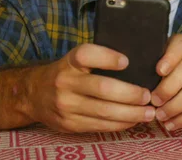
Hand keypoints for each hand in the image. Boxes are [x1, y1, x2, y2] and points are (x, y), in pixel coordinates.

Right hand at [26, 43, 154, 132]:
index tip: (127, 61)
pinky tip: (134, 120)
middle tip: (148, 95)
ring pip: (104, 111)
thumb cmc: (67, 72)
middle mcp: (65, 82)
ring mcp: (66, 105)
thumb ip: (99, 58)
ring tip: (149, 112)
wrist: (33, 94)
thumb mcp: (76, 59)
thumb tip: (139, 61)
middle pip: (102, 88)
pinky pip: (99, 126)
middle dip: (130, 94)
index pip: (87, 55)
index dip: (107, 57)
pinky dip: (120, 124)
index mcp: (70, 61)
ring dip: (131, 113)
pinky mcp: (69, 124)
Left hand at [150, 35, 181, 130]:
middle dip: (170, 87)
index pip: (181, 43)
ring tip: (160, 116)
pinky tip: (171, 124)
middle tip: (154, 101)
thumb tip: (128, 82)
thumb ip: (149, 65)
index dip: (171, 57)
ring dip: (177, 105)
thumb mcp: (162, 59)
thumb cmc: (172, 67)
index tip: (159, 71)